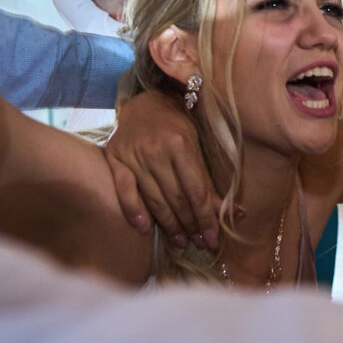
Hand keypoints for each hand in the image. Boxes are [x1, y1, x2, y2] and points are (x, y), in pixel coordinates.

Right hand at [103, 86, 220, 247]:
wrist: (144, 101)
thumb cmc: (177, 122)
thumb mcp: (197, 143)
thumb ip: (207, 178)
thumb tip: (228, 212)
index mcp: (180, 144)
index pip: (196, 191)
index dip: (205, 218)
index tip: (212, 239)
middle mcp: (155, 151)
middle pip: (176, 198)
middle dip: (190, 224)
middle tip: (198, 242)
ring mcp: (133, 156)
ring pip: (154, 199)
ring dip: (169, 224)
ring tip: (180, 240)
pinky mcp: (115, 158)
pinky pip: (124, 190)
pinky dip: (133, 210)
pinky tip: (144, 229)